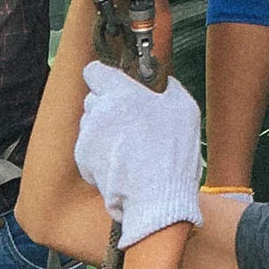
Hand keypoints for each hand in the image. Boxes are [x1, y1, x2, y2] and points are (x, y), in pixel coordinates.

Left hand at [73, 62, 202, 249]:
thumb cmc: (172, 153)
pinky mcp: (83, 162)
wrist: (156, 198)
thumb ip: (170, 89)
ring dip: (103, 131)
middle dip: (107, 106)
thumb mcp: (185, 109)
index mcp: (120, 93)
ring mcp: (87, 139)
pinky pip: (88, 151)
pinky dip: (100, 155)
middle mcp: (97, 112)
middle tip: (130, 120)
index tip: (114, 84)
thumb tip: (166, 84)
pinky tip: (122, 163)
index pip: (94, 71)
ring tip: (129, 147)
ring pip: (89, 126)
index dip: (104, 77)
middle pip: (92, 99)